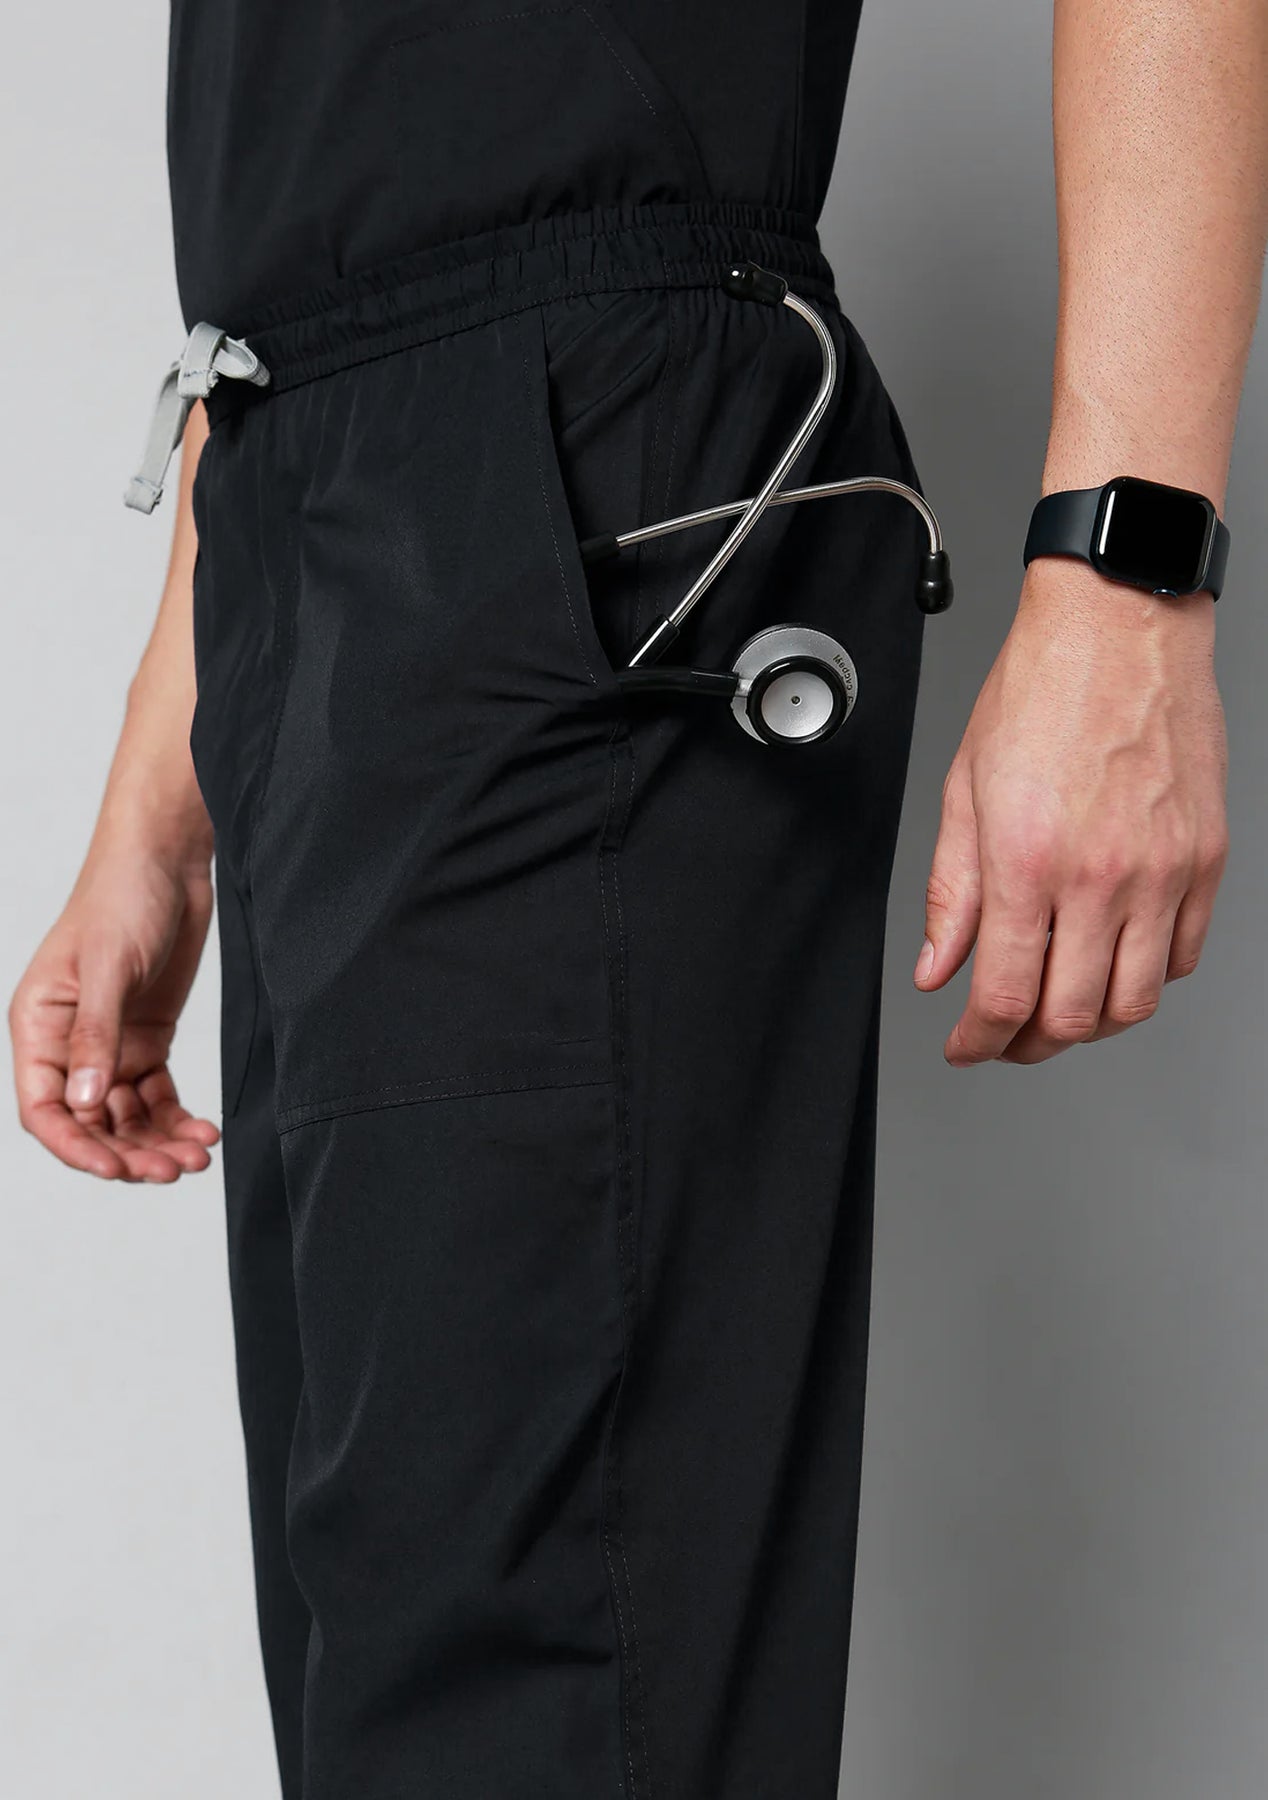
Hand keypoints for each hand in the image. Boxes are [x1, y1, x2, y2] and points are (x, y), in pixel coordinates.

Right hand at [10, 843, 219, 1178]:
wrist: (169, 860)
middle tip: (173, 1169)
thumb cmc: (122, 896)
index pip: (44, 1109)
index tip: (115, 1169)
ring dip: (159, 1143)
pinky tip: (206, 1132)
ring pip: (127, 1117)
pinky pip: (158, 1097)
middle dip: (129, 1153)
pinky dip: (179, 1119)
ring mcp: (110, 1045)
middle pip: (90, 1123)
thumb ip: (96, 1036)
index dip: (75, 1146)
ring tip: (199, 1156)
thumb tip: (84, 1102)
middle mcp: (69, 1045)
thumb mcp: (108, 966)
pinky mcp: (148, 1040)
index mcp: (38, 1027)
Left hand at [915, 559, 1228, 1065]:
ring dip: (1090, 1023)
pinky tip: (1111, 960)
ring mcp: (1162, 871)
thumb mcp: (965, 789)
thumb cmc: (1041, 688)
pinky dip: (1144, 978)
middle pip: (1072, 1018)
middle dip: (1028, 1044)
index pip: (1003, 996)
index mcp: (1027, 860)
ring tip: (1057, 1005)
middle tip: (1005, 1036)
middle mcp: (1101, 875)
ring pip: (1134, 1003)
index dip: (978, 1042)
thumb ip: (950, 891)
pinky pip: (1182, 956)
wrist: (1120, 624)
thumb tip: (938, 967)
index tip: (966, 1046)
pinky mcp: (1205, 859)